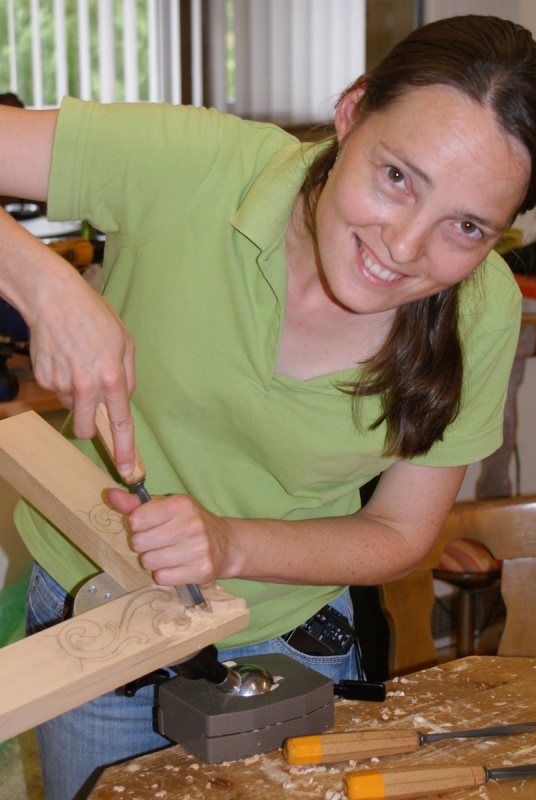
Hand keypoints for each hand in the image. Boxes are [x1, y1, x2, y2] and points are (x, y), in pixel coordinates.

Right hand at [30, 268, 136, 476]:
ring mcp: (61, 384)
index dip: (125, 451)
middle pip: (86, 429)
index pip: (121, 424)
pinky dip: (62, 381)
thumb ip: (129, 376)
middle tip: (92, 403)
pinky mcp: (43, 379)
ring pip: (71, 408)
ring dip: (77, 396)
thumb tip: (124, 400)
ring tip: (79, 364)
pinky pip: (57, 392)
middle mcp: (86, 386)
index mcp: (112, 377)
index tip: (129, 472)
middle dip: (90, 426)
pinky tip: (65, 358)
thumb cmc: (94, 317)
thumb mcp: (125, 343)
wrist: (54, 299)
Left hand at [108, 488, 232, 585]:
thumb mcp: (167, 506)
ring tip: (168, 553)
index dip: (138, 525)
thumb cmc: (191, 522)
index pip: (136, 520)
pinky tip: (176, 565)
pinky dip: (164, 574)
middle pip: (140, 543)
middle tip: (159, 541)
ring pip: (149, 562)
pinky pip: (162, 577)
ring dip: (153, 560)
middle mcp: (191, 525)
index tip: (149, 526)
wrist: (226, 544)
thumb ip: (137, 504)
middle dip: (144, 544)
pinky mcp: (201, 571)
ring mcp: (198, 549)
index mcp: (181, 504)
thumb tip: (110, 494)